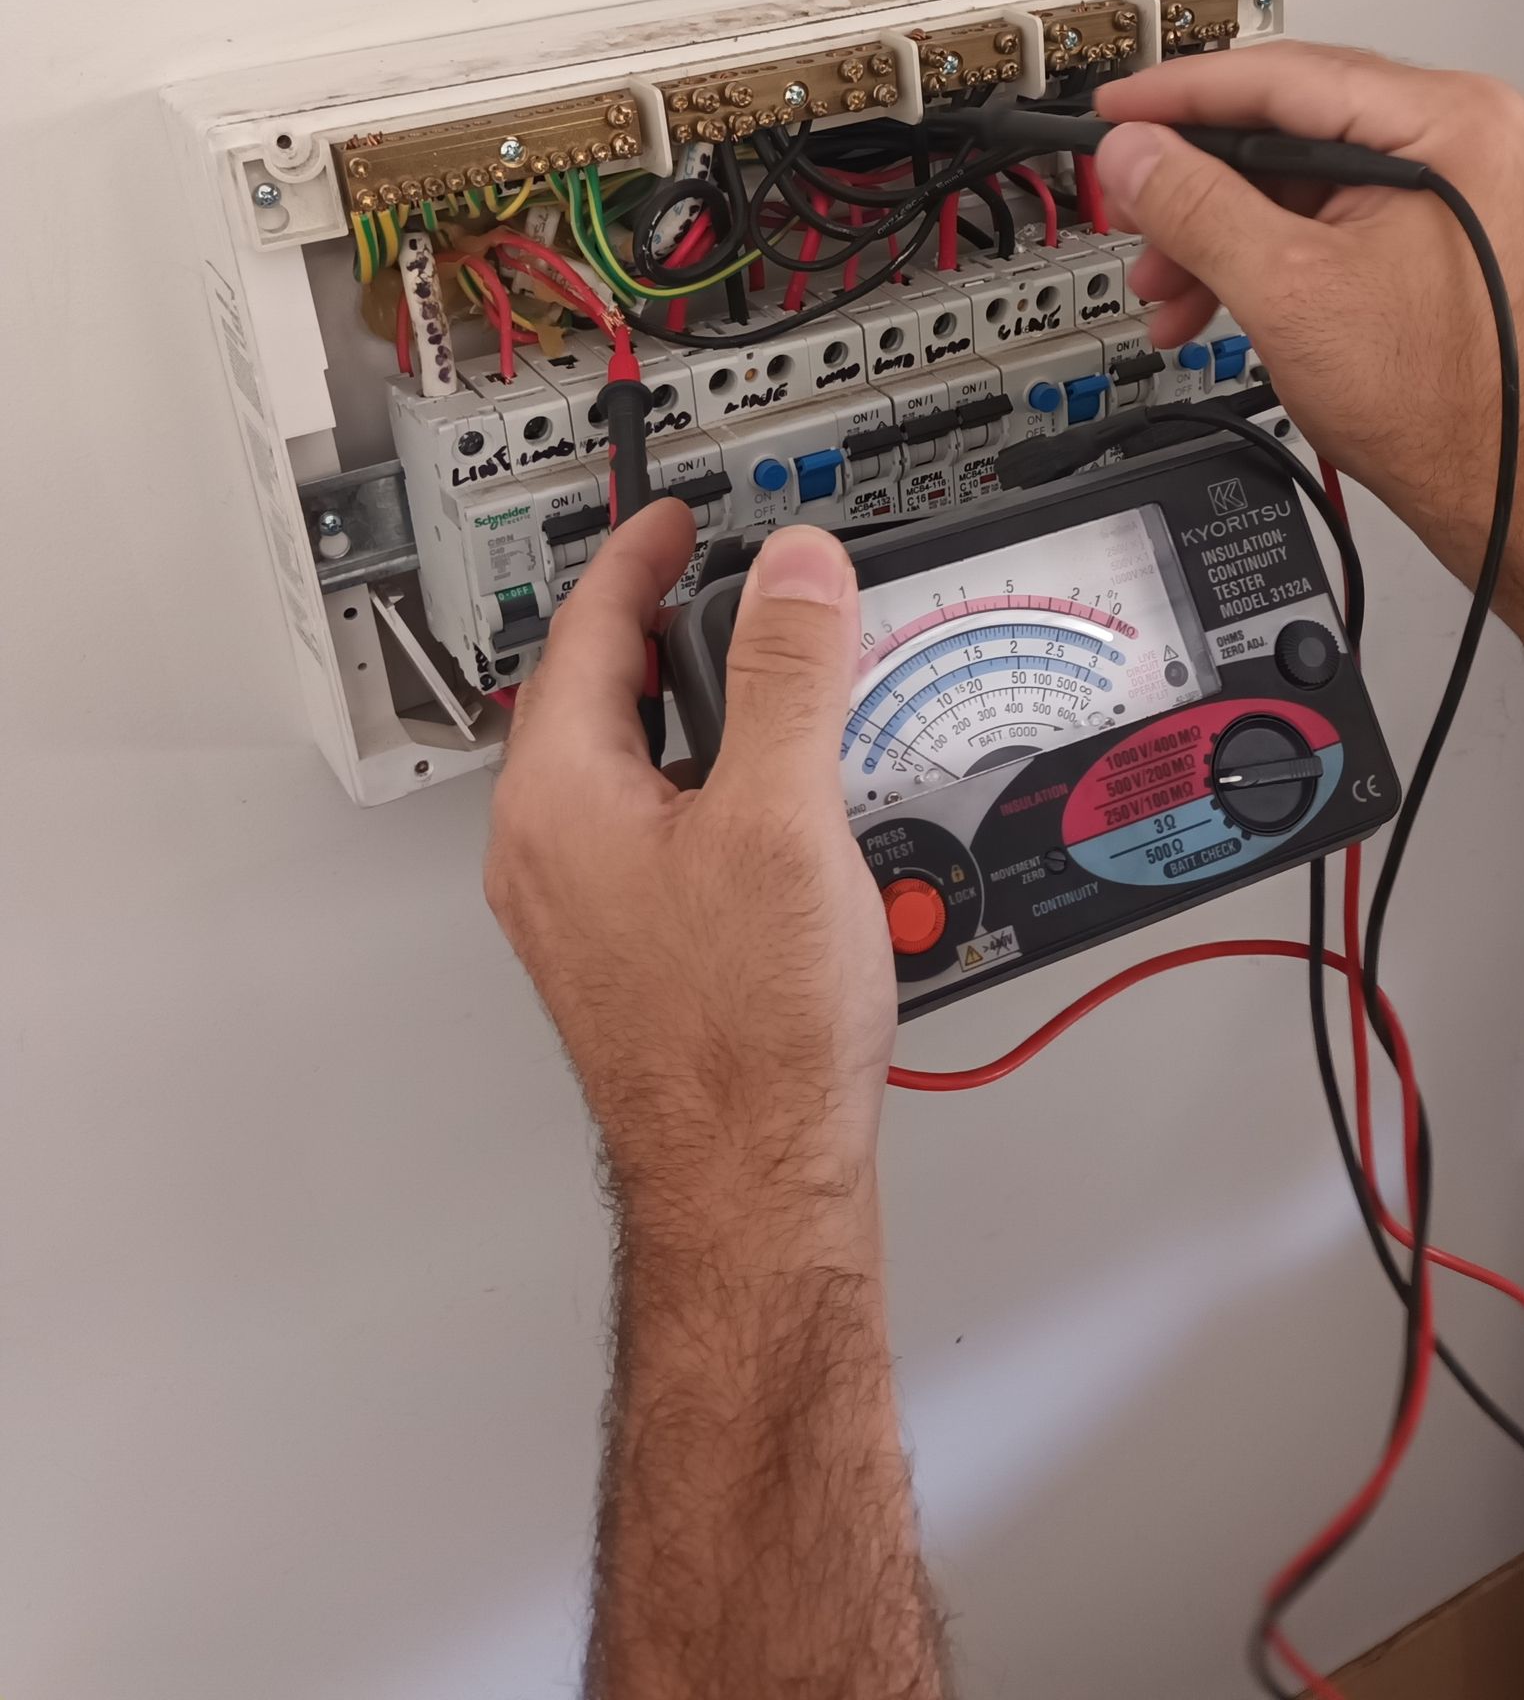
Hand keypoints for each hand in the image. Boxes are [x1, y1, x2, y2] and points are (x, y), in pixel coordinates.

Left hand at [485, 507, 897, 1248]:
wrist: (752, 1183)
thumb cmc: (747, 1038)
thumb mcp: (784, 820)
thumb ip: (790, 677)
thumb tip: (797, 572)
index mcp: (560, 802)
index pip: (584, 631)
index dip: (639, 556)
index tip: (678, 519)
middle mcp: (547, 852)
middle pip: (595, 693)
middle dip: (665, 629)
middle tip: (733, 589)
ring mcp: (578, 907)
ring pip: (625, 765)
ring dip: (692, 711)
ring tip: (775, 689)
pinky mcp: (621, 950)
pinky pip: (649, 828)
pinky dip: (704, 784)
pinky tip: (777, 808)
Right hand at [1096, 42, 1523, 582]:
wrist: (1494, 484)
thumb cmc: (1441, 401)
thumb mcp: (1288, 290)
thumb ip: (1198, 207)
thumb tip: (1135, 153)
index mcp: (1454, 123)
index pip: (1288, 76)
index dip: (1183, 96)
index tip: (1119, 111)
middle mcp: (1467, 135)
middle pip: (1289, 123)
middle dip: (1195, 183)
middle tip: (1133, 203)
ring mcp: (1455, 182)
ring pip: (1297, 175)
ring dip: (1218, 229)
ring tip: (1166, 279)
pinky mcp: (1436, 225)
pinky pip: (1325, 212)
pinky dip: (1263, 251)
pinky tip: (1211, 293)